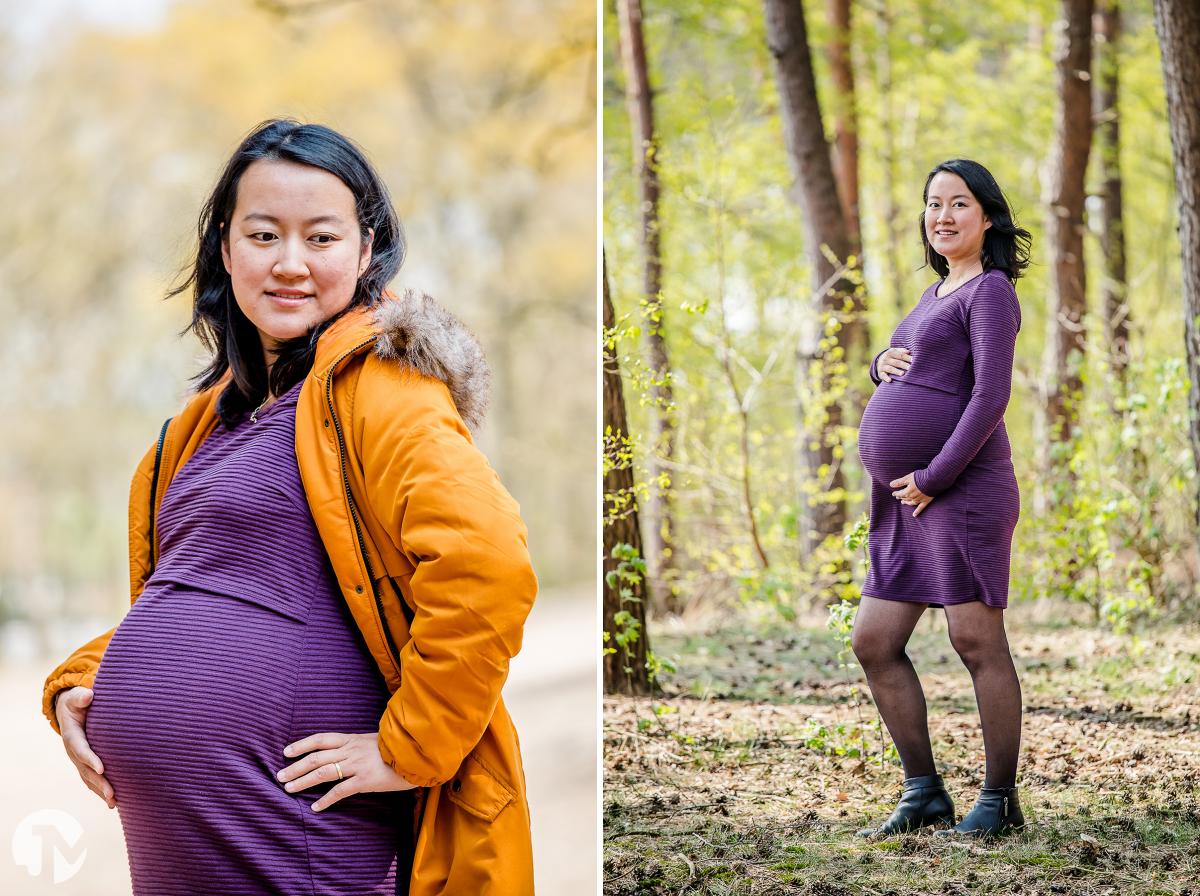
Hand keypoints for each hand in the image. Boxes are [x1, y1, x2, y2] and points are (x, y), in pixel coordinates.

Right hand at [55, 686, 115, 808]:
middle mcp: (74, 751)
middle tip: (113, 794)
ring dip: (101, 791)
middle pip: (86, 769)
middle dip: (99, 783)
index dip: (90, 759)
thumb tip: (88, 696)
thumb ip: (81, 697)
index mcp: (72, 736)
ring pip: (89, 778)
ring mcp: (79, 760)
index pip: (81, 749)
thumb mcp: (76, 697)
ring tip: (114, 802)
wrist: (71, 711)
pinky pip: (92, 779)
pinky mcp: (86, 764)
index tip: (102, 769)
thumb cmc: (77, 702)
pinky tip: (113, 802)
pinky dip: (101, 790)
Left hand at [276, 732, 416, 811]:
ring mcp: (358, 765)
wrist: (418, 752)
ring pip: (323, 772)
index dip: (302, 744)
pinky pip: (341, 790)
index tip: (286, 751)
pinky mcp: (366, 780)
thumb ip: (357, 745)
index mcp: (352, 738)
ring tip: (289, 789)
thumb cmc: (398, 747)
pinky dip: (325, 800)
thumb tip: (343, 751)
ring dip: (303, 781)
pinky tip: (315, 807)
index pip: (320, 738)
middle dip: (295, 767)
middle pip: (316, 757)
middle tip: (279, 776)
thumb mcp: (375, 741)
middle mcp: (351, 750)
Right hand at [877, 347, 911, 381]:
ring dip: (896, 371)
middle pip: (896, 362)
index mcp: (890, 352)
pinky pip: (883, 375)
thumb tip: (909, 352)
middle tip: (910, 368)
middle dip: (903, 365)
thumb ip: (902, 351)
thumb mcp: (895, 351)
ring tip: (902, 374)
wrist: (879, 361)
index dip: (907, 358)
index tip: (914, 360)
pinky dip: (886, 378)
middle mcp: (886, 359)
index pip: (900, 355)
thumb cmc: (892, 356)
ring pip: (890, 369)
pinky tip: (890, 380)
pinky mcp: (880, 373)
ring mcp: (882, 366)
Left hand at [889, 472, 933, 516]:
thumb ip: (899, 482)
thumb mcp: (908, 478)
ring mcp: (919, 500)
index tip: (893, 493)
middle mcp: (913, 497)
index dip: (896, 494)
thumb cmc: (920, 477)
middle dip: (901, 497)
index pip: (900, 494)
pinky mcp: (926, 501)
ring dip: (907, 503)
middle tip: (898, 498)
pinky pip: (921, 507)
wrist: (933, 480)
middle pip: (905, 498)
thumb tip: (890, 485)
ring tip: (903, 503)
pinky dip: (917, 511)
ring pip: (911, 503)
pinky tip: (914, 515)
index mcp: (908, 492)